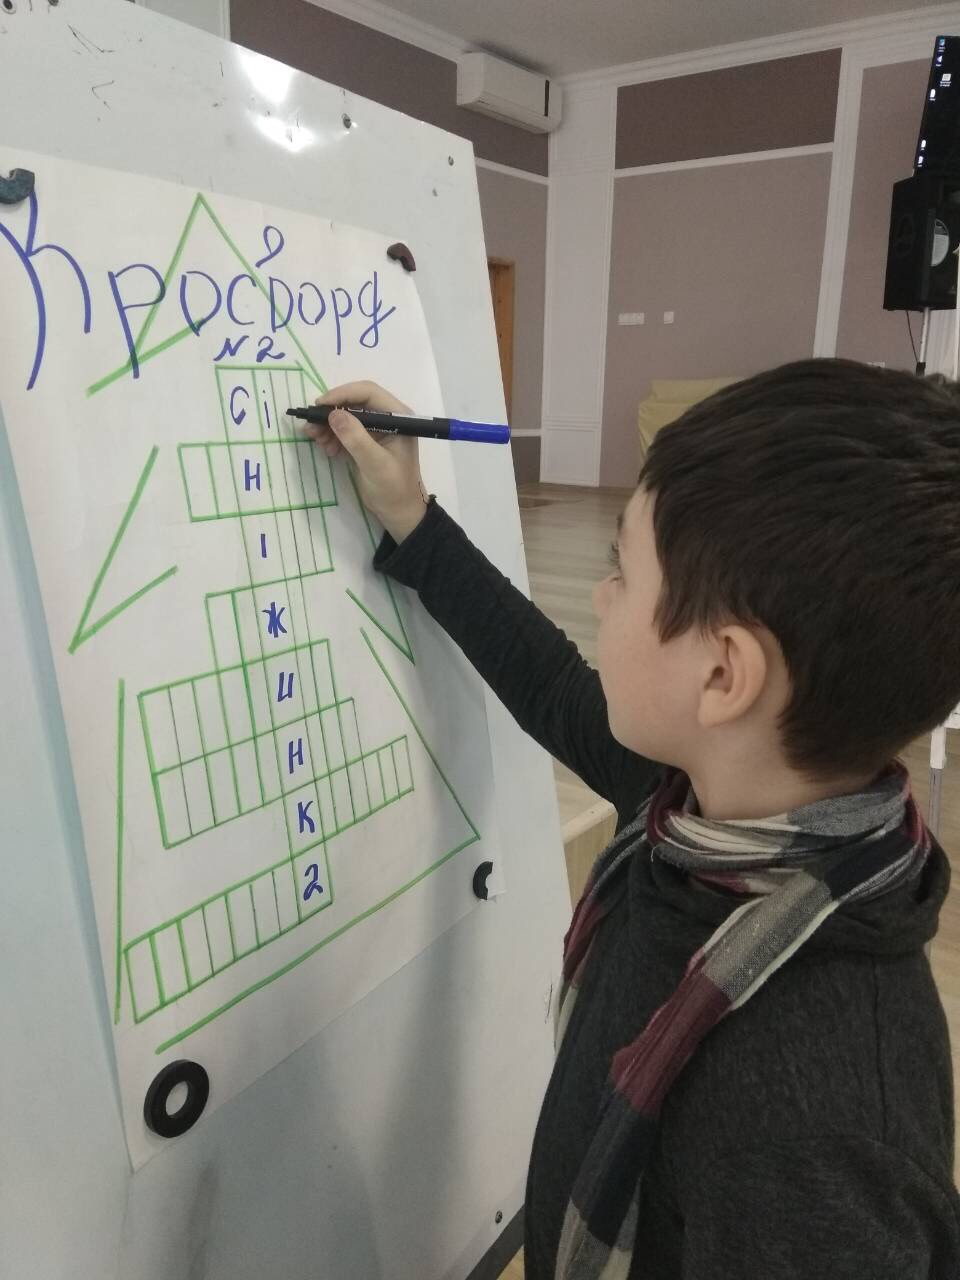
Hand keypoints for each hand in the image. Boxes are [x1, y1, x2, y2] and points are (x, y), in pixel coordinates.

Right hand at [303, 381, 427, 542]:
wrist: (399, 513)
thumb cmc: (393, 489)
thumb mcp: (375, 464)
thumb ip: (356, 439)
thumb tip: (333, 415)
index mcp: (398, 416)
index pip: (368, 393)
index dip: (342, 395)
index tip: (320, 406)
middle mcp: (388, 418)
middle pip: (354, 403)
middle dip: (332, 413)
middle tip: (311, 426)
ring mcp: (377, 430)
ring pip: (347, 417)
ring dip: (329, 426)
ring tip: (316, 440)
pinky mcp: (367, 442)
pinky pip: (346, 431)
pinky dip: (333, 436)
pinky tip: (326, 448)